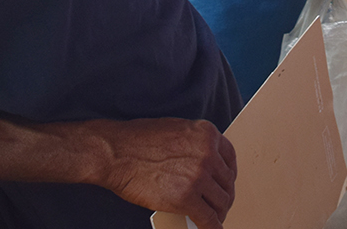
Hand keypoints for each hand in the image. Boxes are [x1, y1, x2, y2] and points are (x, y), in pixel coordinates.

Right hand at [94, 117, 236, 227]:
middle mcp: (208, 153)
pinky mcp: (187, 198)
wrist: (116, 153)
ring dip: (220, 212)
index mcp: (207, 133)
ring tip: (214, 218)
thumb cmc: (137, 140)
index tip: (225, 184)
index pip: (230, 158)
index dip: (229, 175)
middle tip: (220, 205)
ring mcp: (199, 175)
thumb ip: (194, 143)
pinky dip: (213, 227)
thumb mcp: (176, 129)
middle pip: (227, 181)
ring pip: (221, 200)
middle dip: (225, 195)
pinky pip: (209, 218)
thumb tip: (203, 161)